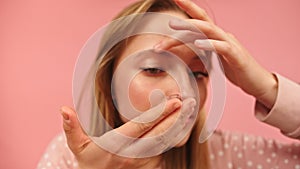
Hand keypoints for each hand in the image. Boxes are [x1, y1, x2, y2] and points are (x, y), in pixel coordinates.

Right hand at [60, 98, 194, 168]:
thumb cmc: (90, 163)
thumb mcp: (78, 148)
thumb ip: (72, 129)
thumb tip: (63, 109)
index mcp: (118, 145)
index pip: (142, 127)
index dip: (159, 114)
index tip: (174, 102)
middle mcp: (134, 154)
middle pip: (160, 134)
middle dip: (177, 117)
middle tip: (191, 102)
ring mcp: (145, 162)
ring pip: (166, 141)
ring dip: (179, 125)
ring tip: (191, 108)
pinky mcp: (152, 167)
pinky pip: (165, 148)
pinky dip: (175, 135)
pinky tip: (183, 122)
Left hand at [155, 0, 277, 108]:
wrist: (257, 82)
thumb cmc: (235, 69)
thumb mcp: (214, 59)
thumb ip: (202, 52)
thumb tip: (187, 52)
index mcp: (215, 37)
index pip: (199, 21)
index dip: (187, 11)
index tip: (172, 5)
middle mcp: (222, 36)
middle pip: (200, 23)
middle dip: (183, 19)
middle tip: (166, 20)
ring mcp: (230, 44)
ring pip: (208, 30)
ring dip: (190, 27)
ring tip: (173, 26)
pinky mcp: (236, 55)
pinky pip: (222, 47)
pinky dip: (209, 44)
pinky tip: (198, 43)